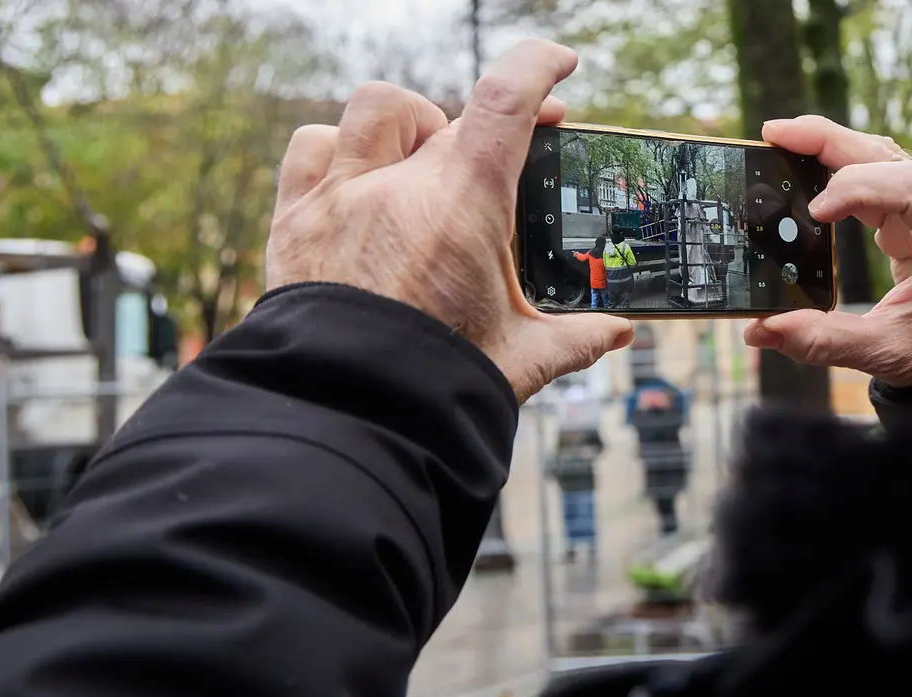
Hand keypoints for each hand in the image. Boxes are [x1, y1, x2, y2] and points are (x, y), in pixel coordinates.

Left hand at [266, 40, 633, 401]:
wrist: (347, 417)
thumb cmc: (434, 386)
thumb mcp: (519, 358)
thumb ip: (574, 338)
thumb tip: (617, 334)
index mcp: (463, 205)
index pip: (506, 99)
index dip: (538, 66)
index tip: (559, 64)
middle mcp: (398, 185)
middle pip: (449, 117)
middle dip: (484, 131)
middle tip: (498, 167)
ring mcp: (340, 196)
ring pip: (375, 111)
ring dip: (407, 123)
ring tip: (421, 159)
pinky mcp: (294, 220)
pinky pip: (308, 147)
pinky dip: (334, 149)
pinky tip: (353, 178)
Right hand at [745, 116, 911, 387]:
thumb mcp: (887, 352)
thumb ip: (824, 340)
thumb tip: (760, 329)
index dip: (858, 188)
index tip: (814, 213)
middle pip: (889, 157)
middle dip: (829, 142)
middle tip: (774, 135)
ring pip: (879, 158)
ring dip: (828, 148)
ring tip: (779, 140)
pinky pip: (874, 178)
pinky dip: (835, 170)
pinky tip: (802, 166)